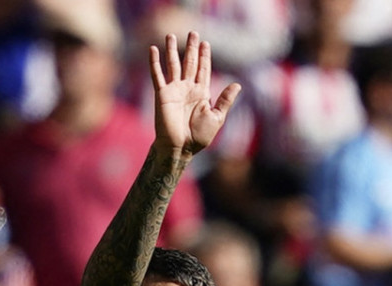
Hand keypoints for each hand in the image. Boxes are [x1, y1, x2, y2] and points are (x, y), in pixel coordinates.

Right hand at [149, 32, 240, 155]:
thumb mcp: (217, 117)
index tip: (205, 43)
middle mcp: (187, 88)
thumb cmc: (199, 136)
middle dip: (191, 48)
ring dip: (172, 50)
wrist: (180, 147)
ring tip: (171, 35)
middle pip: (189, 63)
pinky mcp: (162, 94)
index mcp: (201, 93)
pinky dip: (155, 62)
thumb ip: (225, 100)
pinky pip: (157, 75)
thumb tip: (237, 84)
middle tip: (193, 32)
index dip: (204, 56)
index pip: (203, 69)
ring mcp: (174, 90)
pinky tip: (154, 49)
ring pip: (173, 65)